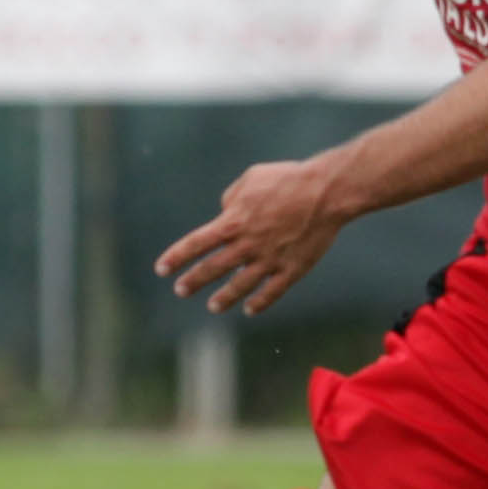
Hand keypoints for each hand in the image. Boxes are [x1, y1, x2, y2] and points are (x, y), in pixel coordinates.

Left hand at [156, 159, 343, 315]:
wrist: (326, 192)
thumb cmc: (287, 179)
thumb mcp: (251, 179)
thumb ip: (232, 198)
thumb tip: (224, 213)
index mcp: (234, 222)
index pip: (196, 244)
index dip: (177, 257)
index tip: (161, 269)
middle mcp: (247, 245)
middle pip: (212, 268)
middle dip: (193, 281)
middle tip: (181, 290)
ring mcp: (269, 259)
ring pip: (240, 286)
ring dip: (224, 298)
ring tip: (213, 306)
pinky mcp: (292, 269)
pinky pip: (272, 292)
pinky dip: (260, 302)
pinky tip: (250, 309)